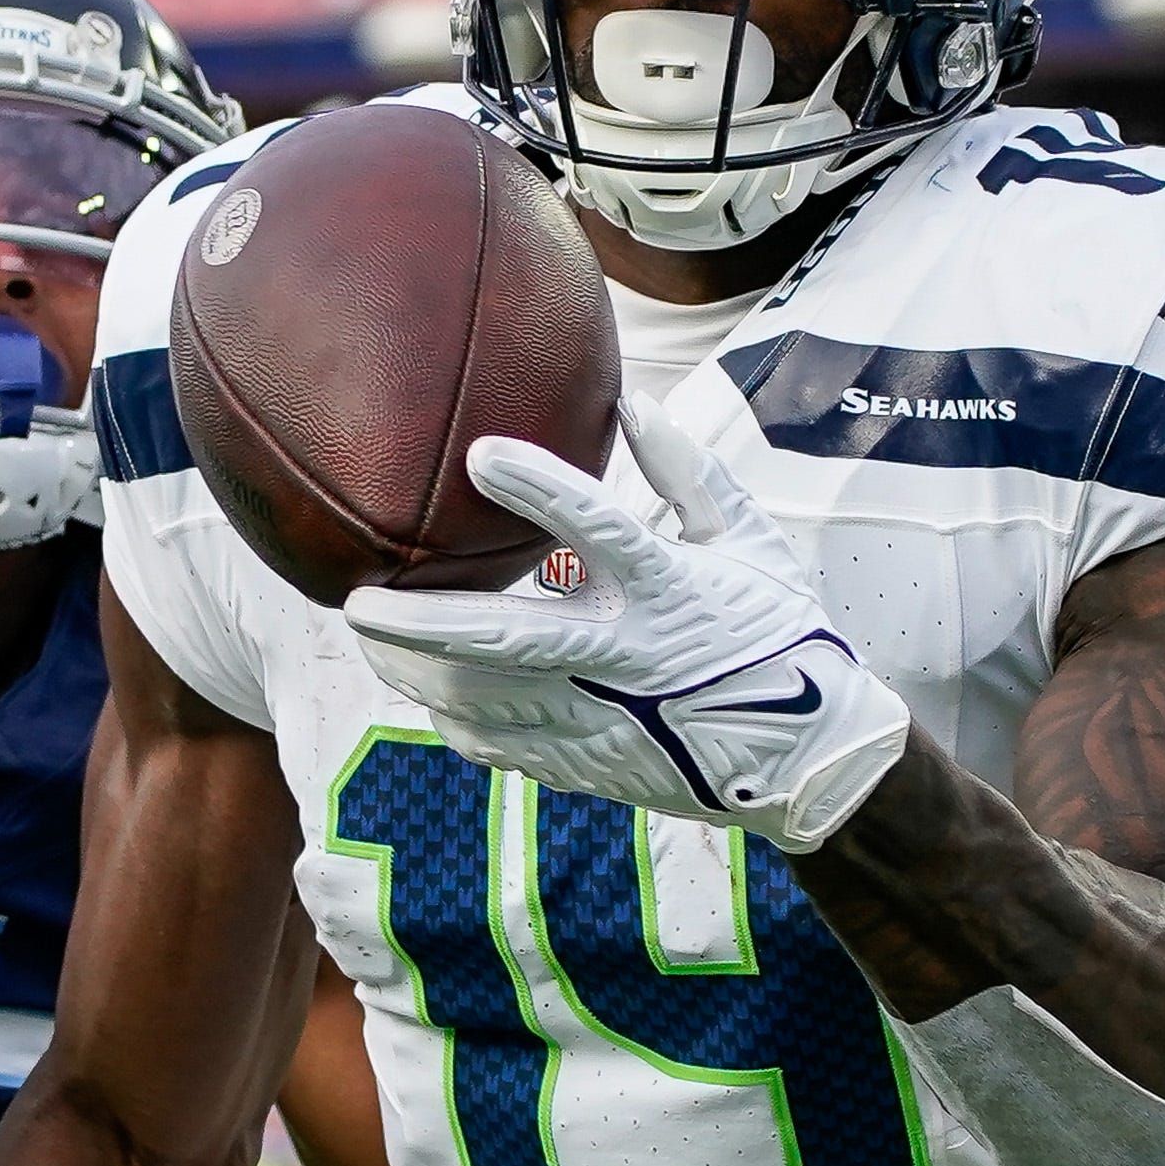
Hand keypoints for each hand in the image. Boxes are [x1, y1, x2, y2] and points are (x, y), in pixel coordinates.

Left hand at [341, 402, 912, 852]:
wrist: (806, 757)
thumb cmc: (778, 631)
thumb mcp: (751, 541)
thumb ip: (689, 472)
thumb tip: (633, 399)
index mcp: (673, 590)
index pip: (601, 530)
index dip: (541, 491)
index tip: (481, 453)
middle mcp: (630, 659)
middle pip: (509, 641)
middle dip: (425, 623)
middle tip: (358, 601)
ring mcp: (606, 721)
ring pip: (487, 703)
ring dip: (419, 675)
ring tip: (370, 638)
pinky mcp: (594, 766)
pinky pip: (506, 748)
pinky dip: (461, 722)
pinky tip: (428, 695)